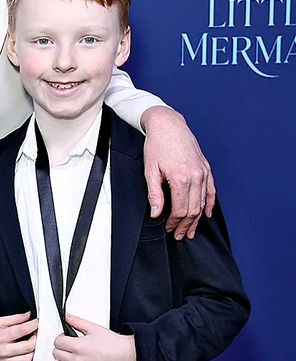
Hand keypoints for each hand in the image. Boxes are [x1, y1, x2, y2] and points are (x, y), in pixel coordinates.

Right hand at [0, 312, 37, 360]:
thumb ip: (14, 318)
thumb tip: (28, 316)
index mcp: (1, 336)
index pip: (23, 330)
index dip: (33, 325)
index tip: (37, 322)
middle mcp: (3, 351)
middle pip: (28, 346)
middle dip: (36, 338)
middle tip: (35, 333)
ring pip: (27, 360)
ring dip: (33, 351)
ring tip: (31, 344)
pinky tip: (26, 354)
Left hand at [53, 314, 135, 360]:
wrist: (125, 356)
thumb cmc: (112, 344)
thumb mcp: (93, 328)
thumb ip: (77, 321)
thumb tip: (67, 318)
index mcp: (78, 347)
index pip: (57, 342)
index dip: (61, 338)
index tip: (65, 337)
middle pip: (56, 354)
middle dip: (61, 348)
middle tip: (69, 345)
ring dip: (63, 360)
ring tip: (72, 355)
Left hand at [140, 105, 215, 239]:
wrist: (168, 125)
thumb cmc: (157, 145)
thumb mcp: (150, 171)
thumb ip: (155, 194)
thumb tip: (156, 213)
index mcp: (181, 179)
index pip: (180, 209)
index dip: (175, 223)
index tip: (169, 228)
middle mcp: (196, 177)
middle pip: (193, 209)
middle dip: (186, 225)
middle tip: (180, 235)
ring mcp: (203, 172)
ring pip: (203, 203)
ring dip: (197, 219)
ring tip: (191, 230)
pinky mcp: (206, 168)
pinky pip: (211, 191)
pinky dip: (209, 204)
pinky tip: (206, 214)